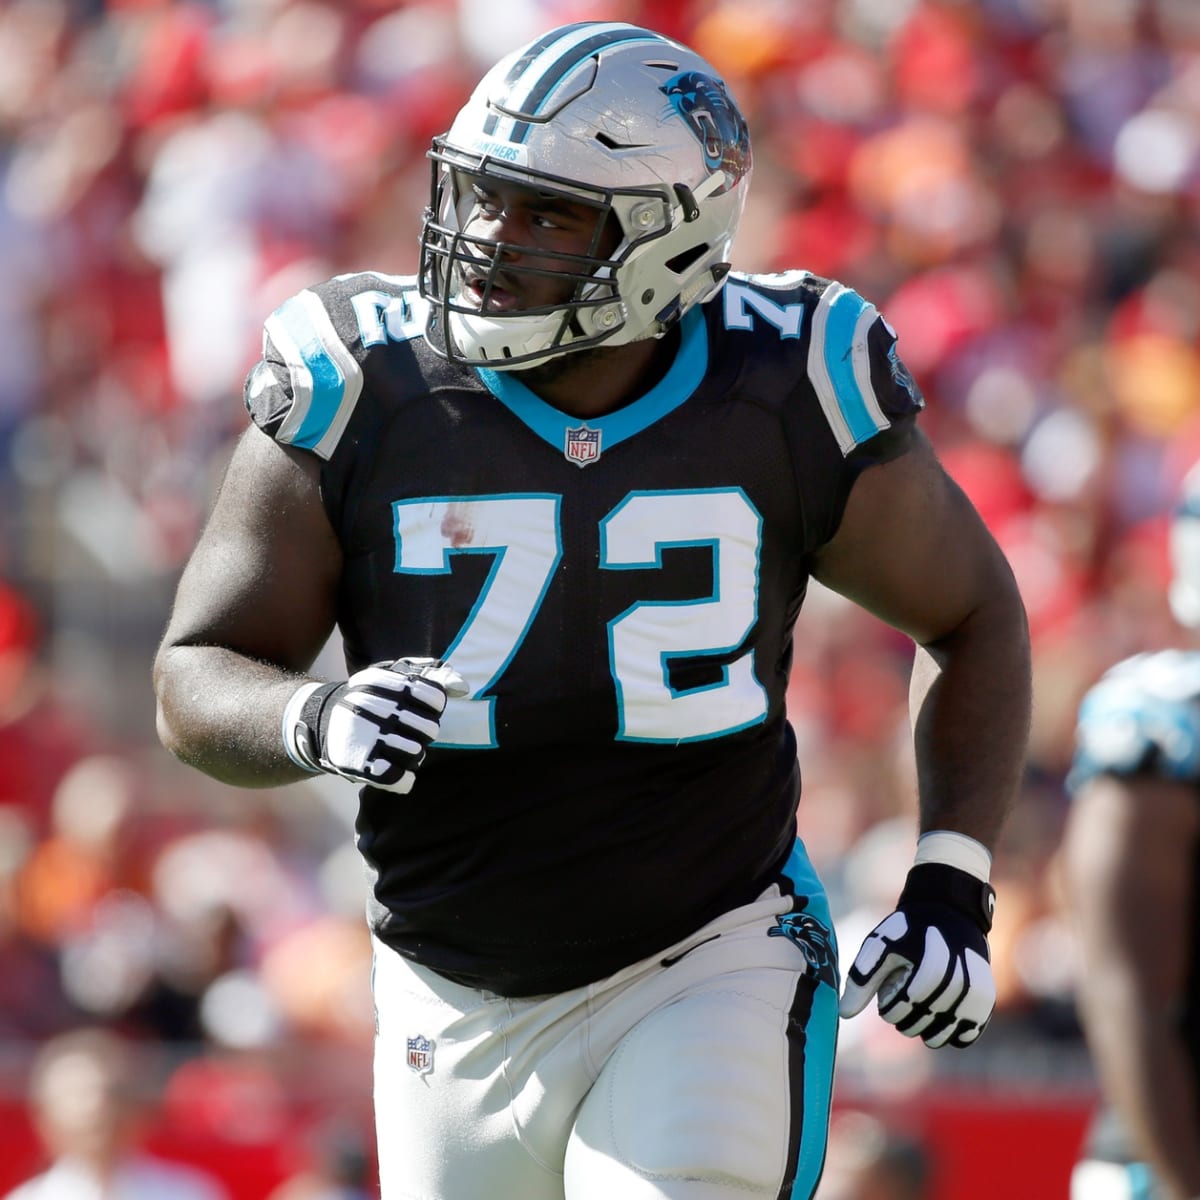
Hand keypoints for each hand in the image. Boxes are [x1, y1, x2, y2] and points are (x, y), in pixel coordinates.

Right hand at [285, 658, 467, 792]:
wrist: (320, 720)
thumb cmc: (370, 697)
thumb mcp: (394, 675)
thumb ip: (431, 675)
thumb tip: (463, 688)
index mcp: (385, 682)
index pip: (435, 698)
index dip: (433, 707)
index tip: (419, 708)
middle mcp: (376, 708)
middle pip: (430, 730)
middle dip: (422, 732)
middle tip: (404, 730)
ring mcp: (368, 737)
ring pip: (417, 755)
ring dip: (411, 754)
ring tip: (395, 748)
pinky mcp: (361, 765)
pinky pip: (402, 780)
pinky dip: (402, 778)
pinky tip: (390, 766)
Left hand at [838, 862, 995, 1047]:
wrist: (948, 913)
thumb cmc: (909, 930)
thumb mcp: (881, 945)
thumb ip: (861, 978)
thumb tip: (844, 1014)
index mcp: (931, 968)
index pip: (900, 1010)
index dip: (888, 1007)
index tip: (887, 993)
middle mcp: (959, 984)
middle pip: (919, 1024)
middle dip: (903, 1017)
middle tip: (902, 998)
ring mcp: (976, 996)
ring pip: (942, 1035)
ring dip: (925, 1028)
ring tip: (919, 1006)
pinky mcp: (986, 1004)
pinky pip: (966, 1035)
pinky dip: (951, 1032)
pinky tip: (940, 1017)